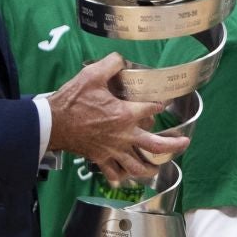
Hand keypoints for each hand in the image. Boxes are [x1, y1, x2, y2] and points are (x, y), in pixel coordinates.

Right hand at [45, 53, 187, 182]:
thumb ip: (111, 64)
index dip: (159, 104)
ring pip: (137, 166)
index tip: (161, 103)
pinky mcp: (100, 159)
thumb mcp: (92, 75)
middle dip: (173, 146)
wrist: (52, 123)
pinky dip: (121, 177)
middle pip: (155, 146)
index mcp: (125, 114)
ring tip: (157, 167)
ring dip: (150, 167)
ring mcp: (113, 150)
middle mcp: (124, 136)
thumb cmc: (72, 100)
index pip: (152, 109)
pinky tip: (125, 176)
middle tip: (184, 143)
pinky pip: (114, 173)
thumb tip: (121, 59)